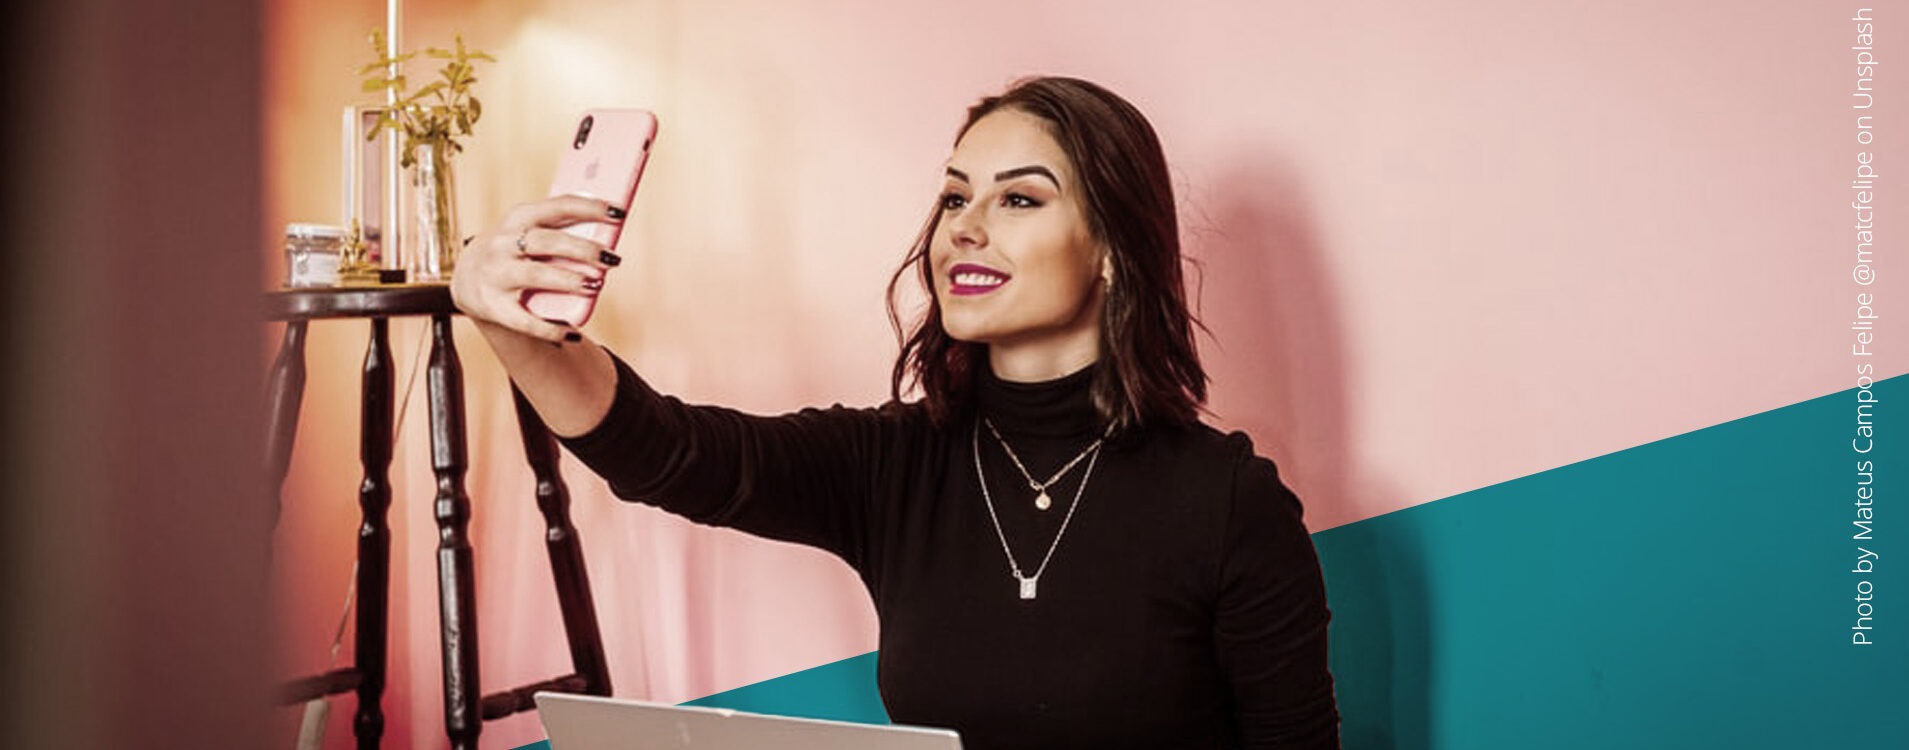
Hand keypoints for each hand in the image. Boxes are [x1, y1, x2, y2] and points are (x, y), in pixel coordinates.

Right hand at [451, 195, 624, 342]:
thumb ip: (561, 229)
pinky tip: (573, 332)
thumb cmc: (514, 250)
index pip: (557, 207)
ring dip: (569, 280)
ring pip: (536, 276)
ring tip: (594, 285)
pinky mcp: (494, 307)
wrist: (466, 278)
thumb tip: (610, 233)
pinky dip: (551, 327)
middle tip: (611, 259)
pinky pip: (526, 320)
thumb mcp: (528, 230)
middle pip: (548, 242)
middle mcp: (503, 244)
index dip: (589, 207)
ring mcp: (496, 275)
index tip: (618, 212)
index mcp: (517, 218)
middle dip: (583, 249)